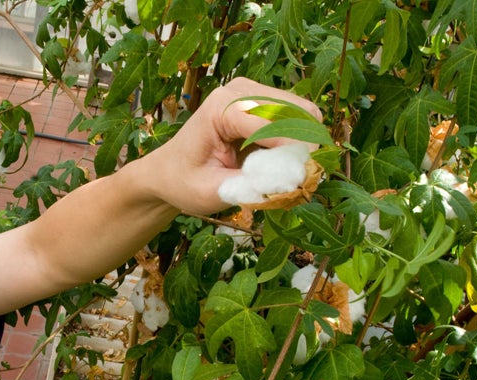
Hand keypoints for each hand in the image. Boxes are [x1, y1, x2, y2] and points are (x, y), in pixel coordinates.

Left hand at [147, 77, 322, 215]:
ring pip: (303, 113)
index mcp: (221, 107)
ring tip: (293, 174)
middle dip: (305, 146)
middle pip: (295, 111)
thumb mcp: (208, 192)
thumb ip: (246, 187)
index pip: (271, 122)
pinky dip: (300, 141)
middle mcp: (240, 90)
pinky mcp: (264, 102)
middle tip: (304, 180)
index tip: (306, 178)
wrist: (170, 171)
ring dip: (305, 144)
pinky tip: (284, 163)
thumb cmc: (184, 182)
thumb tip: (288, 183)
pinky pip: (298, 118)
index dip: (294, 149)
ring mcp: (254, 92)